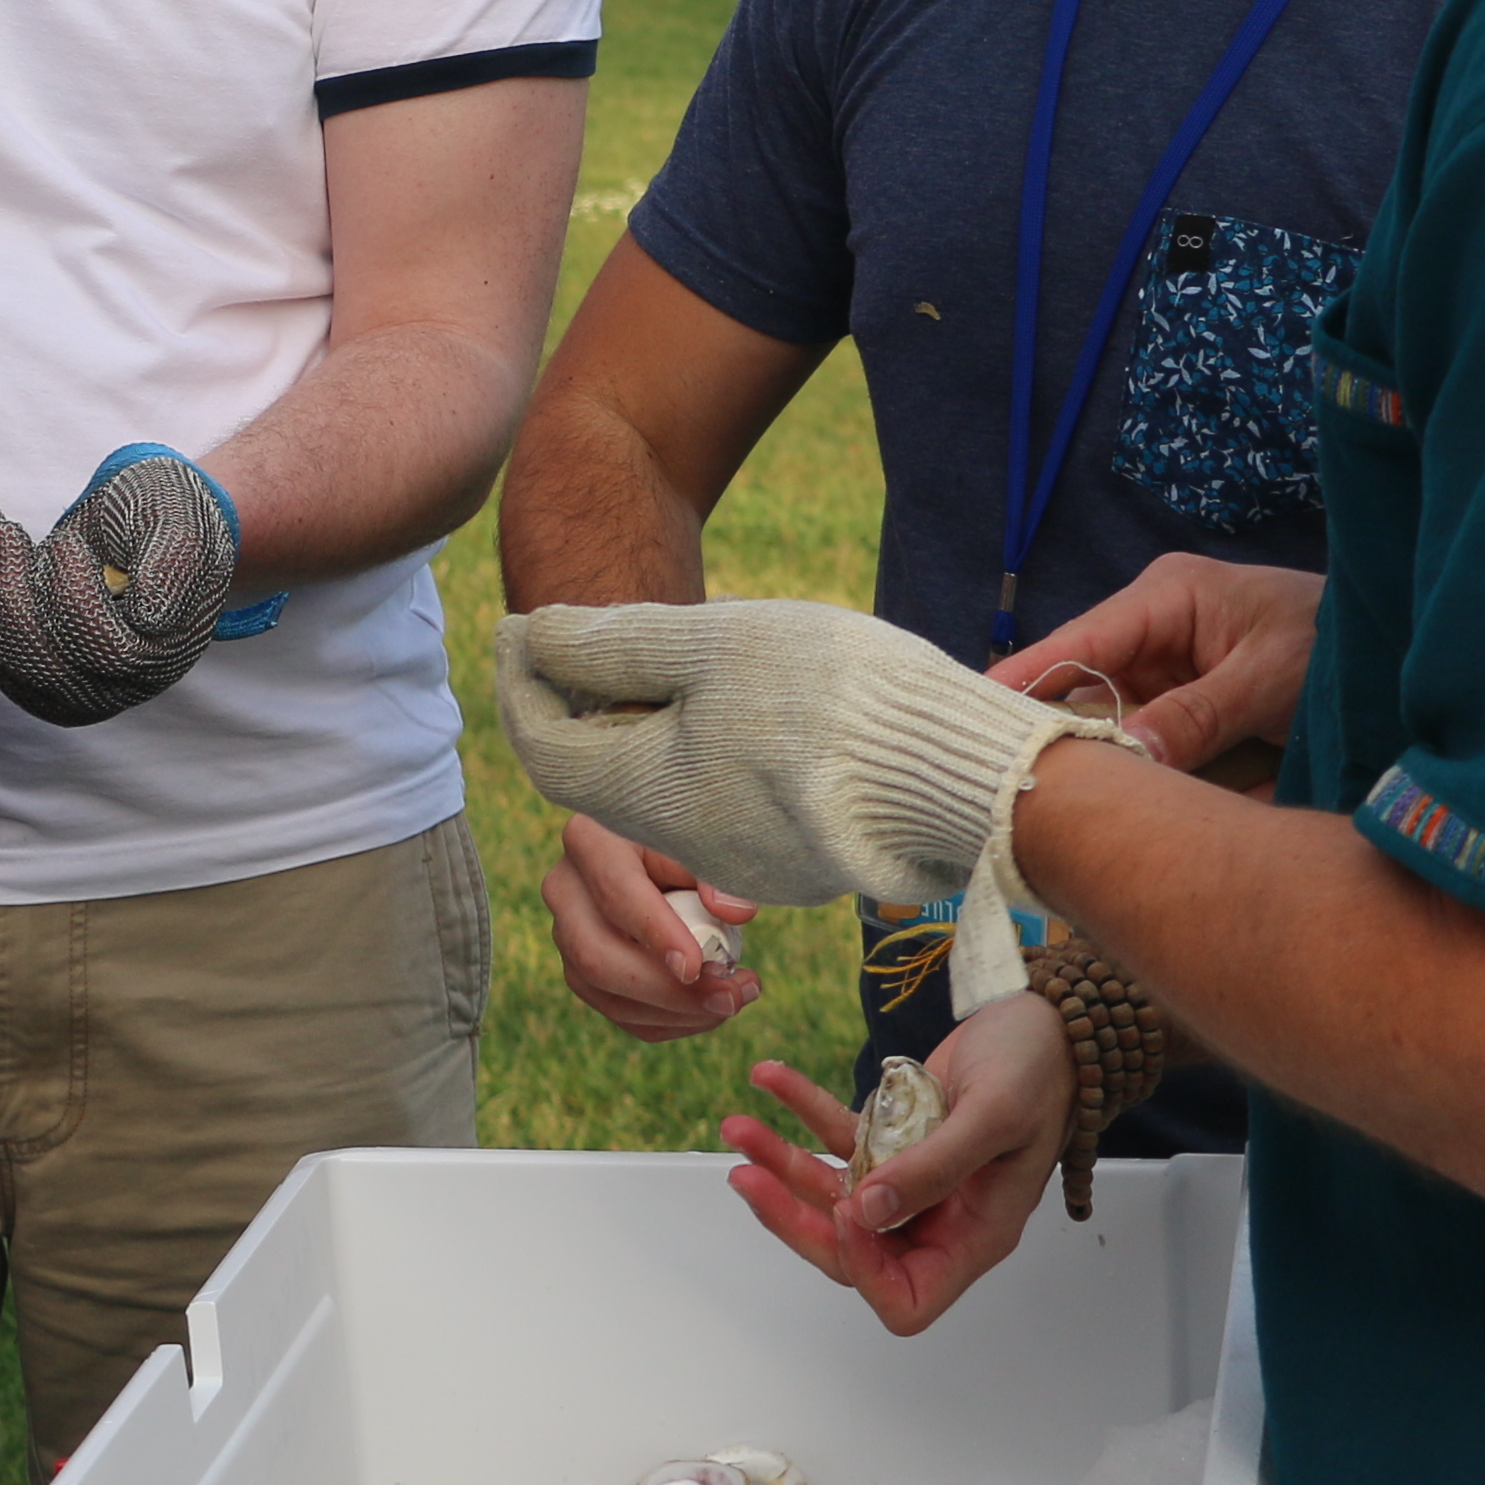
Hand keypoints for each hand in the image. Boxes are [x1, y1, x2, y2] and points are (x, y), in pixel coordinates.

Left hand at [0, 444, 241, 727]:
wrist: (143, 530)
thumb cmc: (167, 519)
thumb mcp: (185, 521)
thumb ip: (175, 562)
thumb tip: (150, 617)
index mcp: (159, 655)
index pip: (105, 650)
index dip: (74, 596)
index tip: (64, 541)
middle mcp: (111, 688)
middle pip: (41, 661)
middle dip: (8, 589)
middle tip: (3, 527)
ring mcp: (61, 688)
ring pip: (0, 655)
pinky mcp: (22, 673)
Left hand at [492, 596, 1118, 915]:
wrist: (964, 774)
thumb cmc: (828, 697)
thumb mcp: (709, 645)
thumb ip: (612, 645)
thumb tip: (533, 639)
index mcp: (648, 793)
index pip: (543, 745)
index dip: (521, 681)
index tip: (520, 625)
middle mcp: (686, 844)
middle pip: (601, 772)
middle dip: (582, 704)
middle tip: (585, 637)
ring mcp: (750, 859)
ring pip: (668, 789)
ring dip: (650, 727)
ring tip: (673, 659)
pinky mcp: (802, 857)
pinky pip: (728, 804)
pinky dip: (710, 752)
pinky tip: (748, 705)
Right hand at [544, 813, 758, 1041]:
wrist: (652, 850)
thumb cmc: (678, 839)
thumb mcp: (699, 840)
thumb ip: (717, 871)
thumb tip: (737, 912)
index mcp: (589, 840)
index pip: (615, 894)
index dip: (655, 934)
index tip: (696, 965)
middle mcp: (565, 890)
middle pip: (596, 956)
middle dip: (666, 990)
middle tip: (728, 998)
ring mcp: (565, 934)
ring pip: (604, 992)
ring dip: (674, 1012)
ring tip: (731, 1002)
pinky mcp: (580, 970)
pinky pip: (616, 1011)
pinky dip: (666, 1021)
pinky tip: (708, 1011)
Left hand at [719, 991, 1065, 1336]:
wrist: (1049, 1018)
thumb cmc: (1041, 1070)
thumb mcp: (994, 1117)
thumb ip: (932, 1169)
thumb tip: (865, 1214)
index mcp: (974, 1235)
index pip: (906, 1297)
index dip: (864, 1268)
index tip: (844, 1211)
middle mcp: (939, 1219)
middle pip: (853, 1249)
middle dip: (793, 1216)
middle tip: (747, 1177)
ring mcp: (914, 1180)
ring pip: (834, 1193)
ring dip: (783, 1162)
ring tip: (738, 1127)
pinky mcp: (897, 1138)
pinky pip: (840, 1137)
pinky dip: (802, 1110)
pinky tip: (771, 1078)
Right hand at [999, 555, 1316, 786]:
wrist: (1393, 650)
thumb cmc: (1333, 639)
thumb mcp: (1269, 674)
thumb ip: (1199, 713)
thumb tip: (1129, 756)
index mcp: (1167, 598)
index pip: (1081, 639)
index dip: (1027, 676)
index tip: (978, 710)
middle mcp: (1157, 632)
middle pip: (1086, 686)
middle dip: (1058, 730)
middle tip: (1012, 778)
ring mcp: (1170, 670)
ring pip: (1112, 721)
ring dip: (1101, 759)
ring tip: (1055, 802)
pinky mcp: (1188, 707)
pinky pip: (1147, 742)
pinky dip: (1140, 772)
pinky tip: (1115, 804)